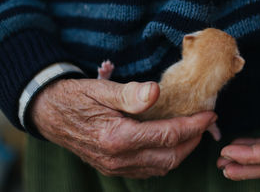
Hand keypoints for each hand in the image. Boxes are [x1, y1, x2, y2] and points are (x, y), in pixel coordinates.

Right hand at [31, 78, 216, 177]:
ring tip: (192, 132)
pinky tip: (170, 144)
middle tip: (205, 123)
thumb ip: (130, 93)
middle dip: (193, 140)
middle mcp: (118, 158)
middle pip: (170, 156)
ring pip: (161, 167)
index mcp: (117, 137)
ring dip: (182, 151)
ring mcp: (115, 167)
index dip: (193, 125)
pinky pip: (148, 170)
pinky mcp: (112, 168)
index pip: (168, 135)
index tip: (209, 114)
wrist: (50, 114)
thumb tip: (157, 92)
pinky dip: (165, 159)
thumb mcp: (101, 89)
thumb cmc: (76, 97)